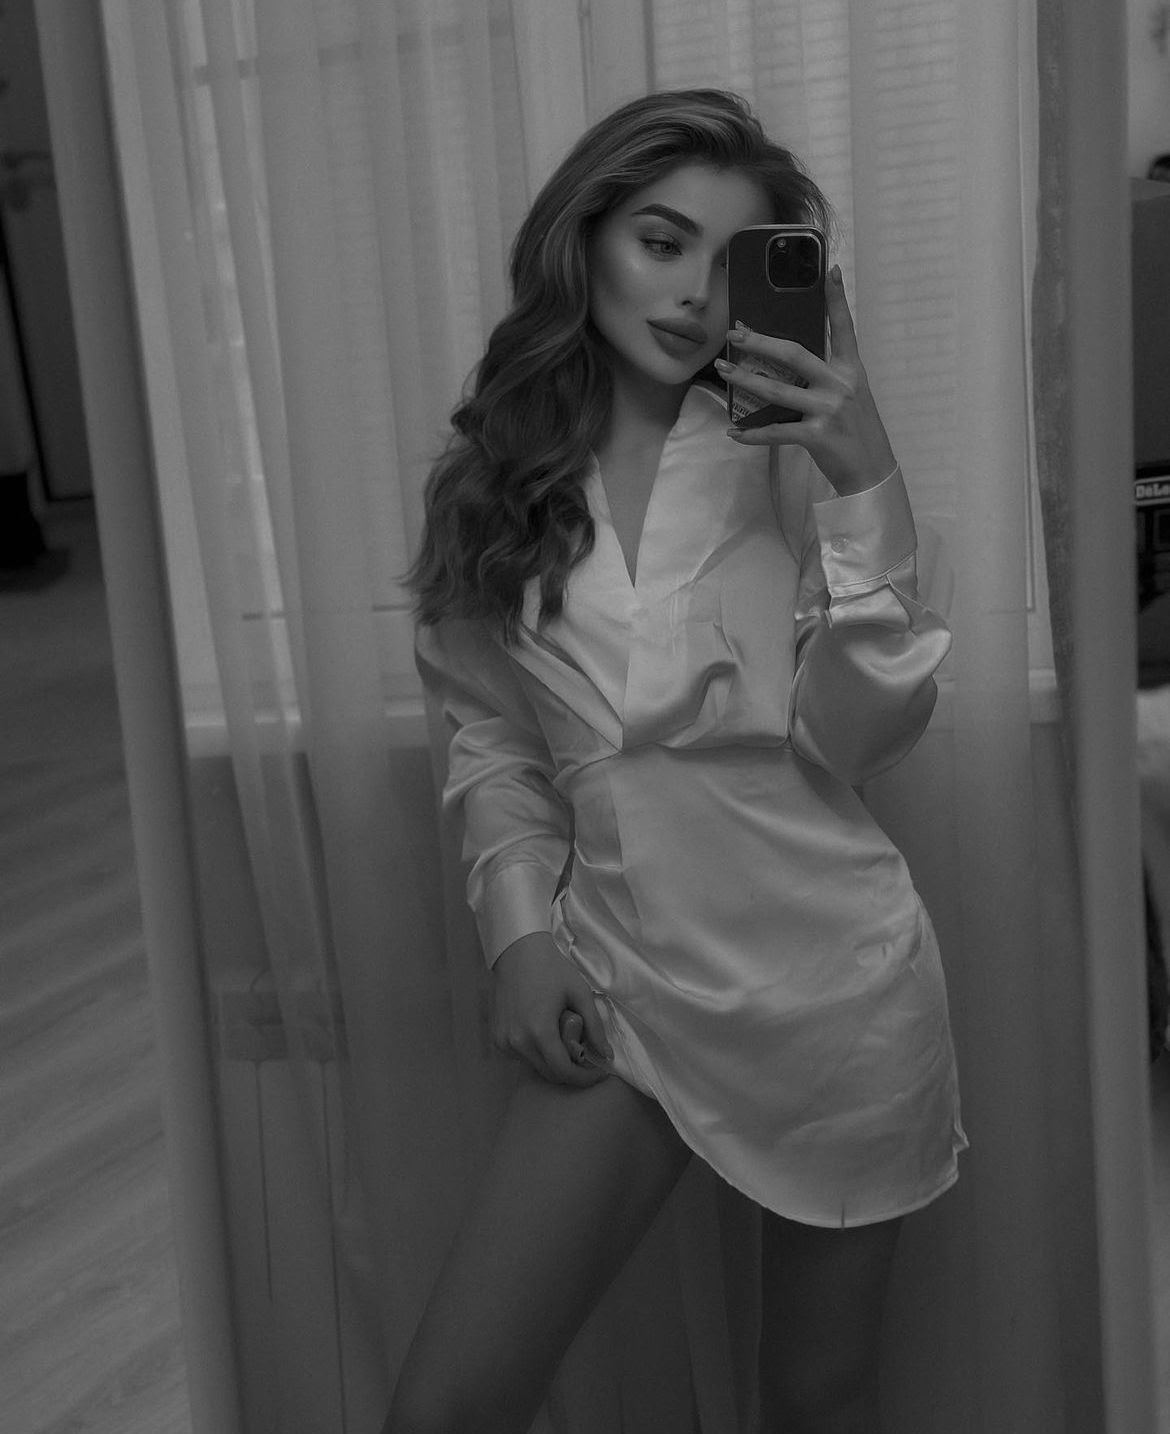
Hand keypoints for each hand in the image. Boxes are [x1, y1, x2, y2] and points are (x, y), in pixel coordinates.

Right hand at [491, 931, 612, 1085]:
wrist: (518, 952)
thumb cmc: (552, 969)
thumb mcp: (580, 994)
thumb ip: (595, 1028)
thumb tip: (607, 1056)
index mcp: (539, 1032)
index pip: (563, 1071)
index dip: (584, 1078)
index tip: (599, 1073)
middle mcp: (517, 1042)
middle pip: (549, 1073)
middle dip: (571, 1071)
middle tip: (586, 1057)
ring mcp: (503, 1042)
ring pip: (535, 1066)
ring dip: (553, 1061)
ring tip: (564, 1040)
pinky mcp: (496, 1038)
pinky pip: (521, 1057)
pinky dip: (536, 1053)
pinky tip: (544, 1034)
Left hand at [716, 265, 896, 496]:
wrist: (871, 471)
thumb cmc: (857, 431)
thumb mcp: (851, 395)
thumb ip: (826, 377)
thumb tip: (787, 363)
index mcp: (851, 370)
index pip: (844, 328)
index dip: (837, 299)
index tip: (830, 270)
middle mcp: (840, 385)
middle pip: (794, 354)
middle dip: (760, 343)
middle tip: (735, 334)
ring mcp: (828, 410)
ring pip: (777, 391)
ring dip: (745, 381)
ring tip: (723, 370)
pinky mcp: (817, 436)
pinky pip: (776, 432)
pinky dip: (752, 434)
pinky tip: (734, 432)